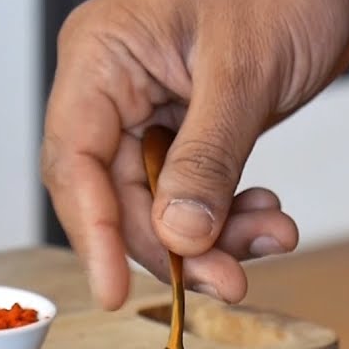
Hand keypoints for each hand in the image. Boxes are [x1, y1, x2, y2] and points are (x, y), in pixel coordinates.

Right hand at [41, 0, 348, 309]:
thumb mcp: (243, 71)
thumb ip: (207, 157)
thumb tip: (176, 233)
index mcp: (103, 58)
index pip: (76, 162)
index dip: (94, 234)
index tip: (116, 290)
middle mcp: (117, 88)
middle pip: (117, 196)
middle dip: (175, 245)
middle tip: (228, 279)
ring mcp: (155, 109)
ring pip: (162, 203)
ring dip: (214, 237)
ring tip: (272, 235)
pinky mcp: (193, 126)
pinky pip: (196, 191)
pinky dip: (231, 215)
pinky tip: (268, 216)